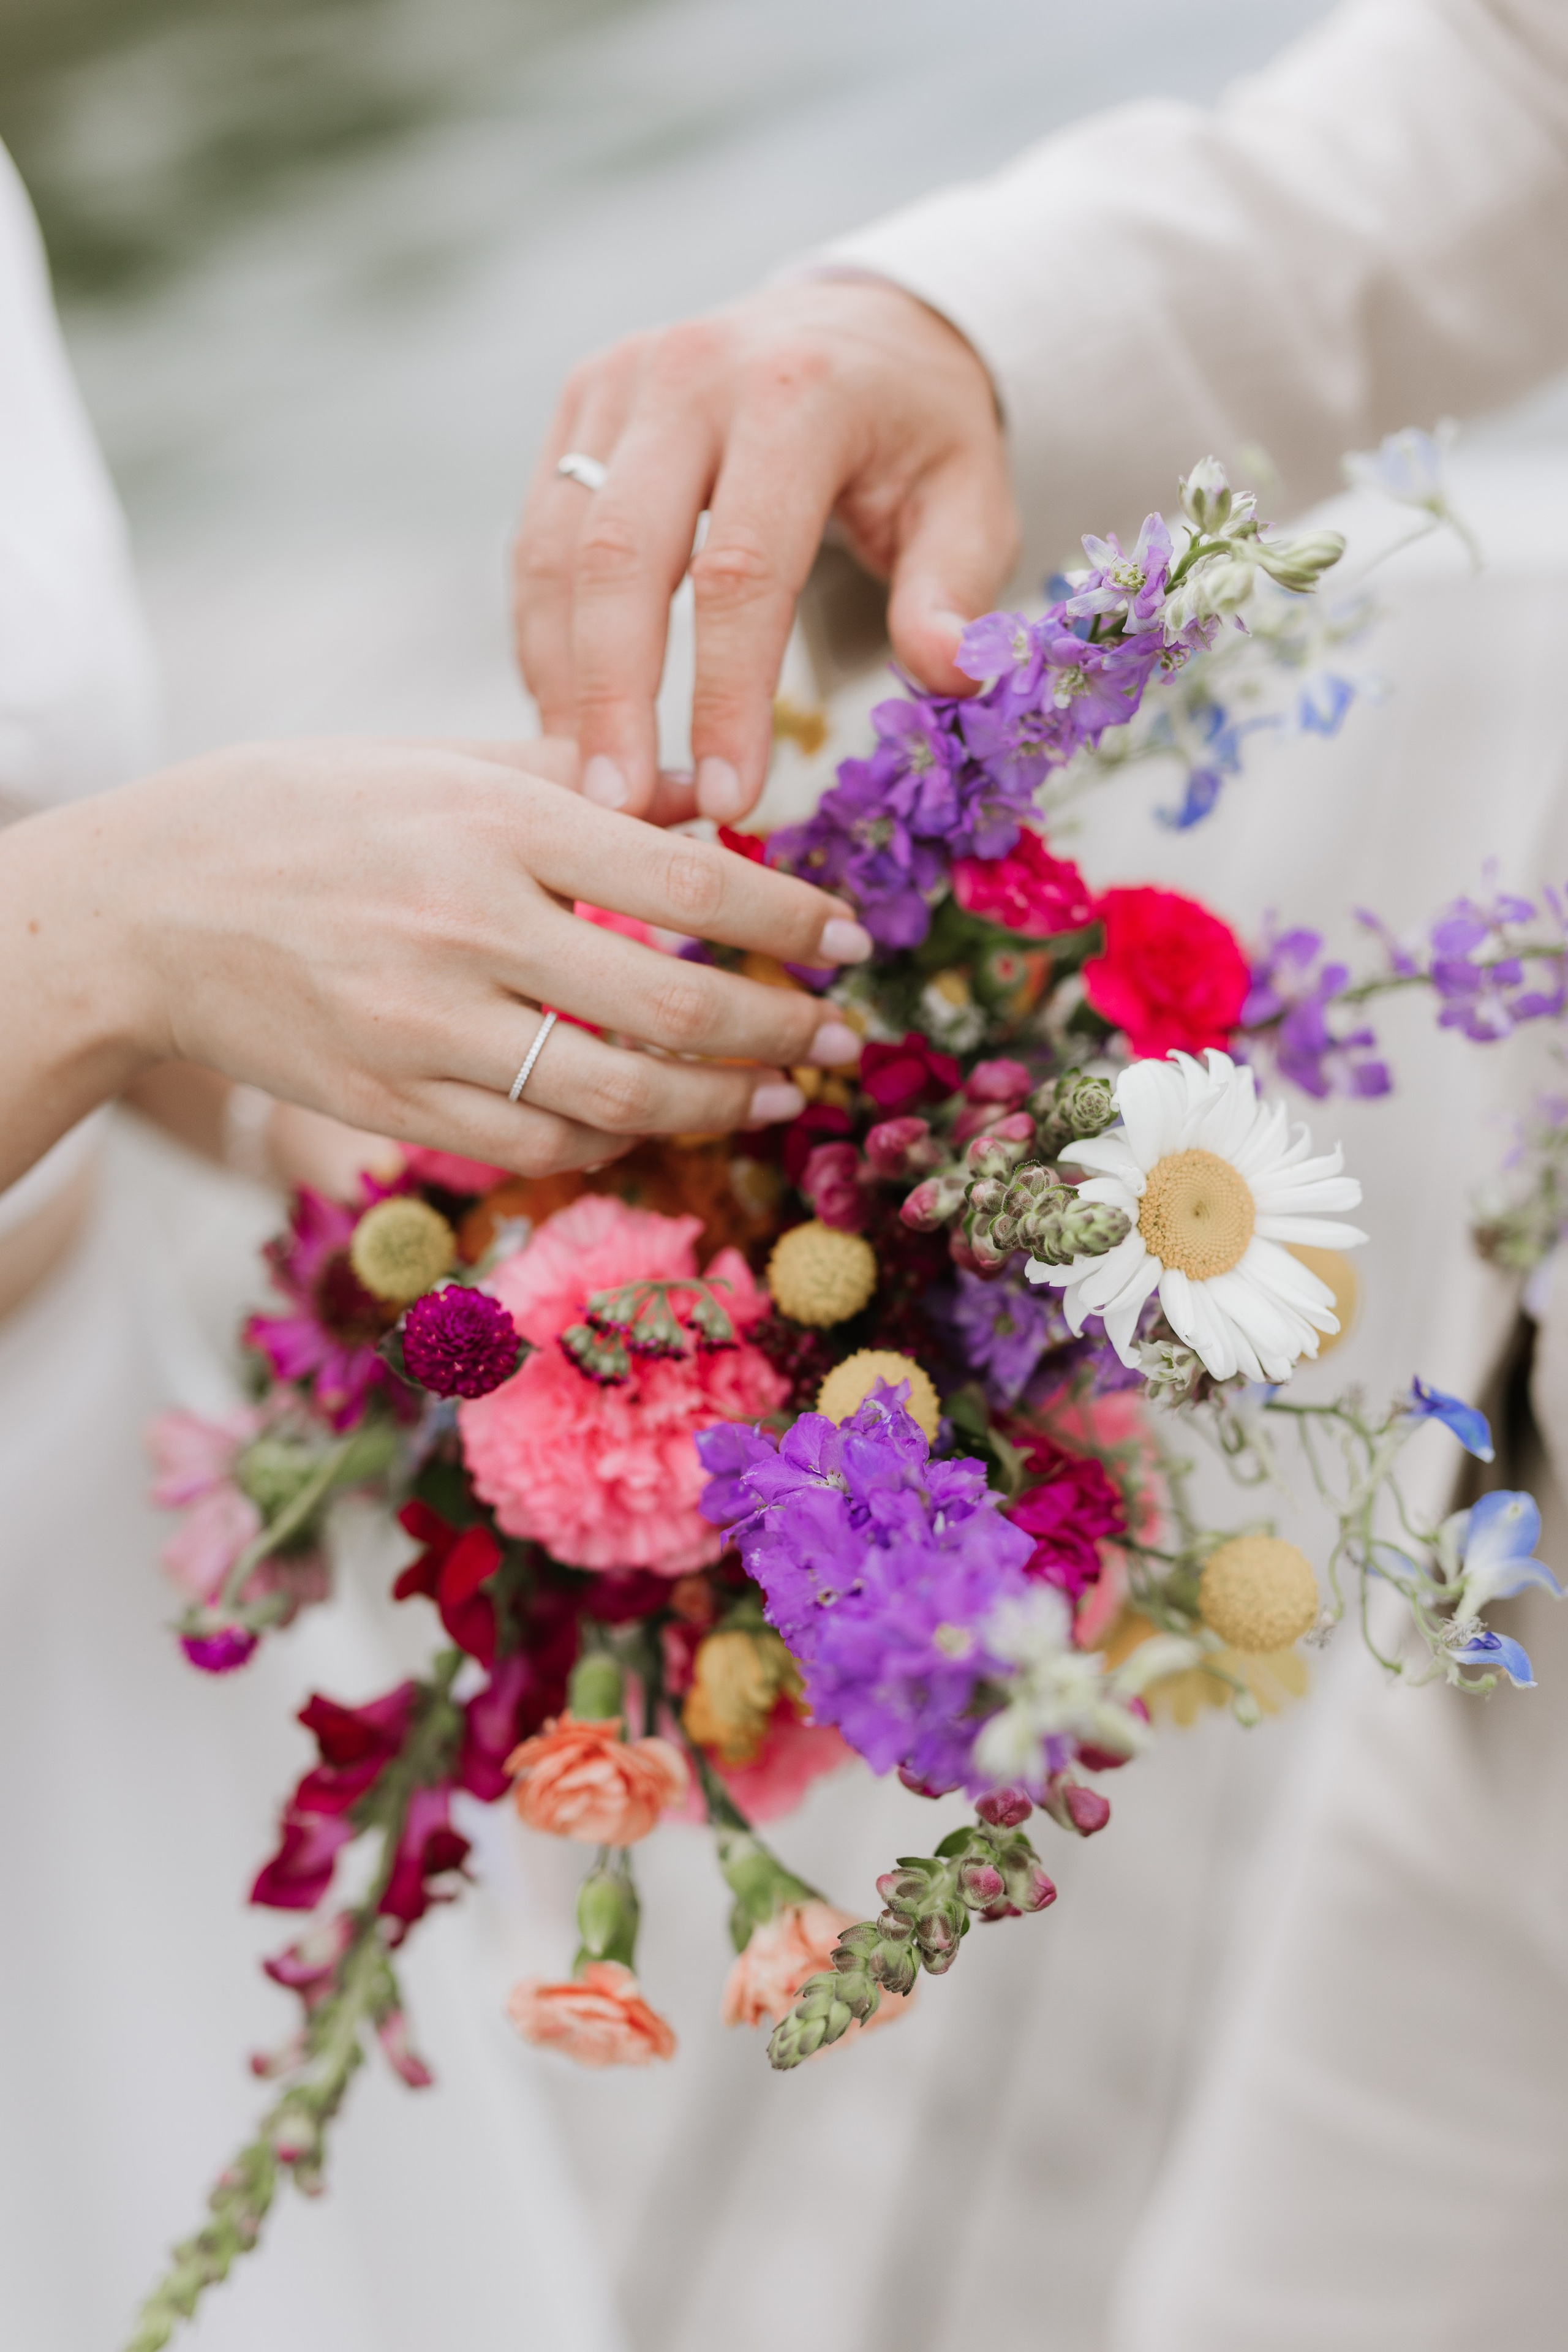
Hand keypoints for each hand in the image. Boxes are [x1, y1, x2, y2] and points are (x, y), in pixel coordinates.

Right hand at [2, 738, 871, 1190]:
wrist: (152, 906)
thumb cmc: (305, 814)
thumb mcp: (437, 760)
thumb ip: (573, 778)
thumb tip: (699, 796)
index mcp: (493, 820)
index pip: (683, 876)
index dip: (787, 919)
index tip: (852, 939)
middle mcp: (468, 925)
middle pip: (671, 1002)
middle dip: (780, 1031)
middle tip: (840, 1040)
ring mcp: (427, 1027)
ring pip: (618, 1094)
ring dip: (721, 1105)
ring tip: (780, 1096)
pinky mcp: (393, 1103)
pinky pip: (539, 1141)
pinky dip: (615, 1137)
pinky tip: (654, 1118)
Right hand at [513, 277, 1017, 823]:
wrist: (865, 324)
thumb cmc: (918, 432)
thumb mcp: (971, 500)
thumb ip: (952, 591)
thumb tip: (950, 677)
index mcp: (797, 393)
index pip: (741, 569)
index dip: (727, 695)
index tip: (729, 798)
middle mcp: (692, 370)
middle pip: (619, 555)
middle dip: (611, 697)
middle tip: (617, 809)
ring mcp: (622, 381)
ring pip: (558, 547)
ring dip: (562, 675)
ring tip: (584, 778)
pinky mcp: (581, 401)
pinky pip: (540, 532)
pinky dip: (544, 632)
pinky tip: (566, 712)